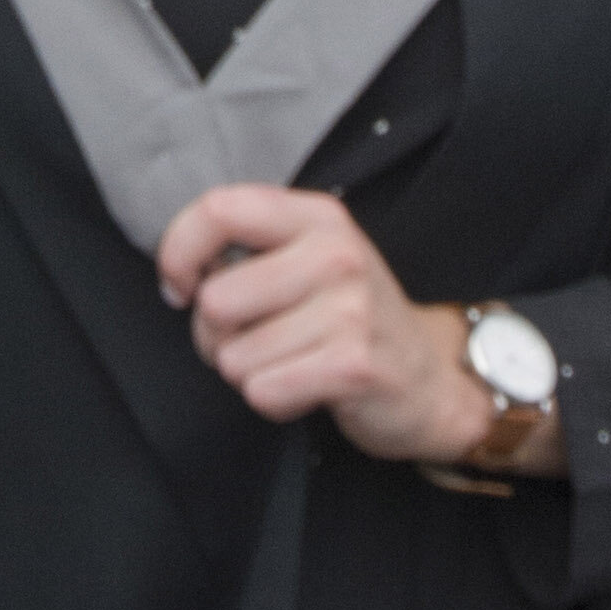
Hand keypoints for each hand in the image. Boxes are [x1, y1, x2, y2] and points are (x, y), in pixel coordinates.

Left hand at [153, 184, 512, 464]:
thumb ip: (250, 248)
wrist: (431, 379)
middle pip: (215, 300)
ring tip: (290, 363)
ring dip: (248, 372)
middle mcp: (336, 254)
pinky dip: (273, 401)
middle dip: (215, 336)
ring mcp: (349, 310)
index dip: (179, 252)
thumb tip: (181, 273)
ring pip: (233, 356)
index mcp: (317, 217)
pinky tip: (306, 387)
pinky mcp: (352, 366)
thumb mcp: (311, 259)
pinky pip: (262, 392)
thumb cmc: (352, 319)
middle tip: (255, 340)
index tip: (180, 286)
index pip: (219, 209)